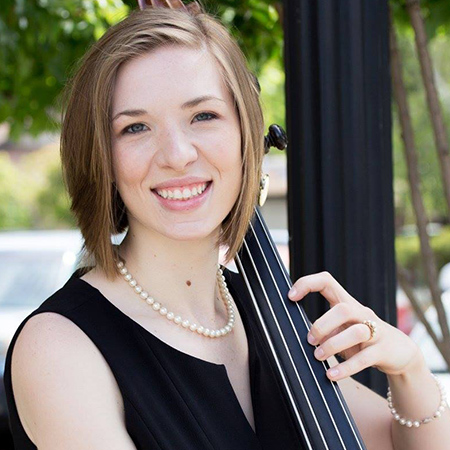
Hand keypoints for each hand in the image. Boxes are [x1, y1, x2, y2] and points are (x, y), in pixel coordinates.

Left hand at [288, 271, 422, 380]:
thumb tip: (302, 337)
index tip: (290, 297)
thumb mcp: (341, 330)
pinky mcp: (383, 351)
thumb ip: (324, 330)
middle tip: (309, 341)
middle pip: (343, 309)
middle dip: (322, 325)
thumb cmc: (361, 340)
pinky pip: (364, 359)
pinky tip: (331, 375)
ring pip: (356, 332)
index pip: (327, 281)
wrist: (400, 353)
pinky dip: (345, 368)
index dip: (308, 284)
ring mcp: (376, 331)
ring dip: (332, 345)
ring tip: (318, 356)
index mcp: (346, 303)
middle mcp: (362, 313)